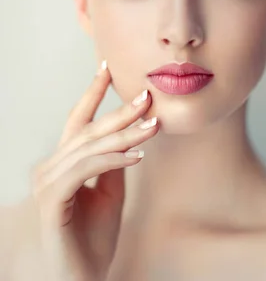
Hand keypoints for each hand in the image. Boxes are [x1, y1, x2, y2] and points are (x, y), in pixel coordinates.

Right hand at [30, 61, 158, 280]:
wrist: (80, 279)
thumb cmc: (93, 238)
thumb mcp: (111, 192)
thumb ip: (115, 162)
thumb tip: (131, 134)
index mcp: (65, 163)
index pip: (79, 121)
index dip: (93, 93)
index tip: (108, 67)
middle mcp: (52, 168)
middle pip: (89, 130)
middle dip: (120, 111)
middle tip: (148, 95)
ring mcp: (49, 185)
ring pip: (89, 147)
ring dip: (124, 134)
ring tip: (153, 125)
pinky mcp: (53, 203)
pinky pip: (85, 170)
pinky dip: (112, 159)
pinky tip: (138, 156)